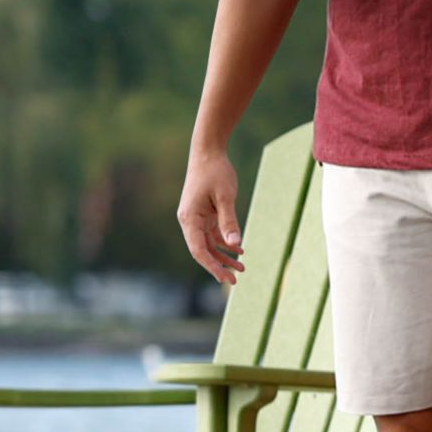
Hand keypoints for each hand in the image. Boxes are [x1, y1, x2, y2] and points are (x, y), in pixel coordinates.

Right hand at [177, 150, 244, 284]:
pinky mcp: (204, 214)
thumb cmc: (216, 172)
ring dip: (223, 256)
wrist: (208, 152)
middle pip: (202, 250)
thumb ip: (229, 222)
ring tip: (242, 268)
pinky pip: (213, 234)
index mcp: (189, 218)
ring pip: (209, 244)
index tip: (226, 278)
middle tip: (235, 280)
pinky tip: (239, 250)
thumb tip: (235, 245)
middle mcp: (189, 221)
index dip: (212, 266)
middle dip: (218, 266)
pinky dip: (225, 242)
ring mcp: (196, 218)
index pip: (198, 250)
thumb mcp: (225, 197)